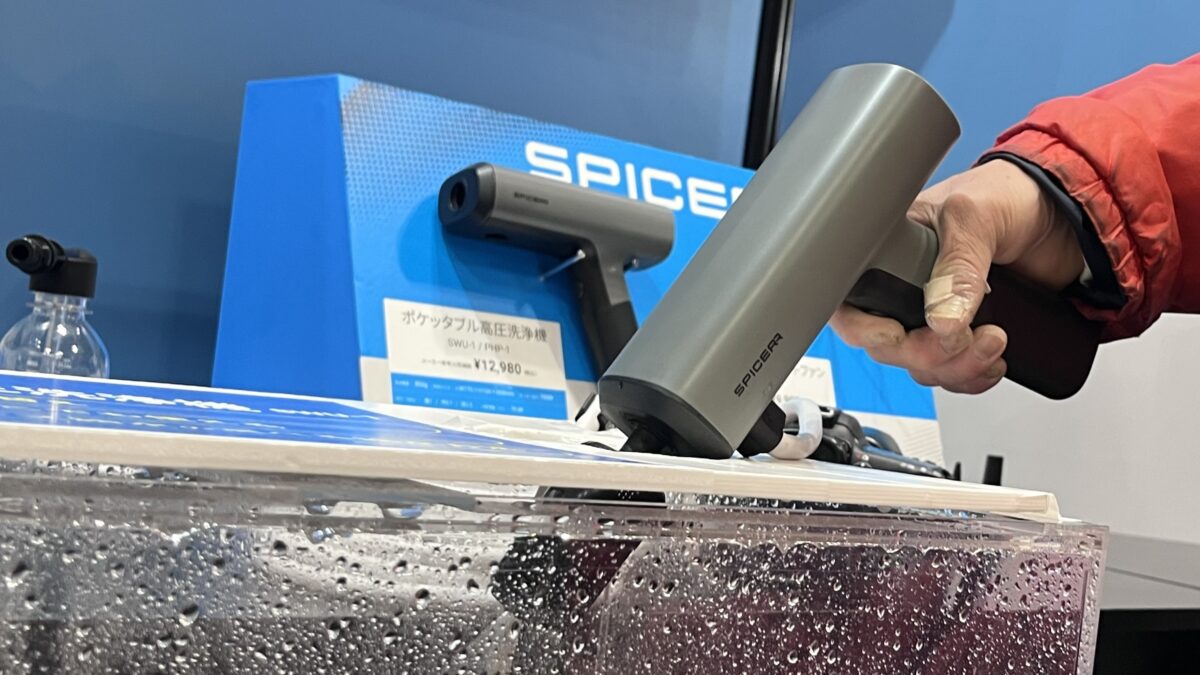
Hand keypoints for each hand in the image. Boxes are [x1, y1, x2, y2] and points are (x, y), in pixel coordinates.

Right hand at [830, 159, 1084, 393]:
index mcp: (889, 253)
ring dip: (956, 368)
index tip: (898, 334)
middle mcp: (906, 289)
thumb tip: (942, 321)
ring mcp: (936, 315)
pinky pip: (953, 373)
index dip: (866, 329)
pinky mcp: (968, 335)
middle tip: (963, 337)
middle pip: (888, 346)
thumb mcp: (975, 216)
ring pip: (921, 367)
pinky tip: (994, 360)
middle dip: (926, 353)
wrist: (1069, 215)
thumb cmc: (1009, 194)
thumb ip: (957, 265)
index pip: (853, 303)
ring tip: (994, 341)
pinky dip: (972, 376)